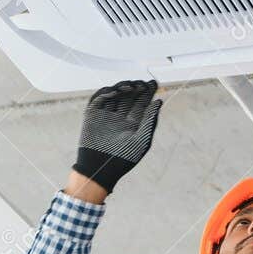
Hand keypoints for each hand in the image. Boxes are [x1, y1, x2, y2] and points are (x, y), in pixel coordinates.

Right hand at [71, 80, 162, 194]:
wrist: (100, 170)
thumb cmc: (124, 158)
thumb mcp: (142, 140)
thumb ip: (150, 120)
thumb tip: (159, 101)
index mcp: (133, 123)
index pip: (142, 103)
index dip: (147, 92)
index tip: (154, 83)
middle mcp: (120, 117)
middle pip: (129, 96)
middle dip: (136, 87)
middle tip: (142, 83)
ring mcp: (106, 115)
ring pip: (115, 94)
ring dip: (123, 87)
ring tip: (131, 86)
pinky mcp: (92, 115)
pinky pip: (99, 99)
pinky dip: (106, 92)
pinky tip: (116, 91)